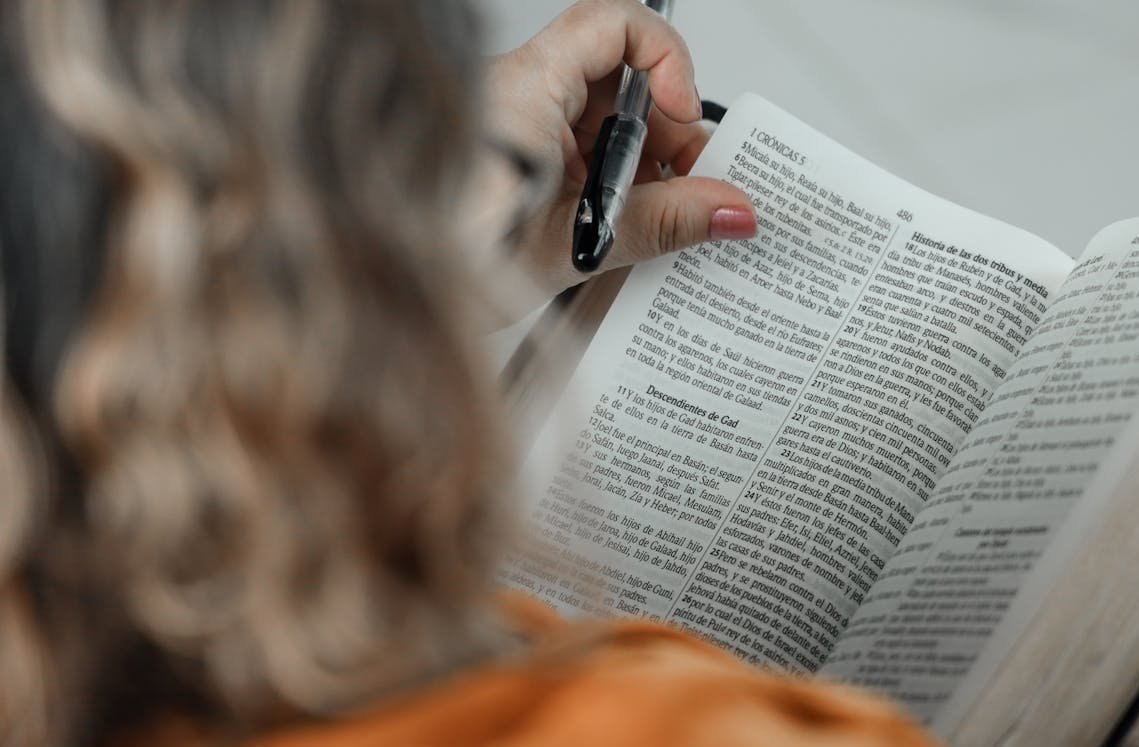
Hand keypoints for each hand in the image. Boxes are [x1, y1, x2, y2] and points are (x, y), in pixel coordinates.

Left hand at [481, 0, 755, 310]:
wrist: (392, 310)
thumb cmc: (451, 268)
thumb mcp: (573, 243)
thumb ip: (661, 221)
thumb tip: (730, 210)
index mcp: (523, 92)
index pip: (611, 25)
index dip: (664, 59)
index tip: (684, 117)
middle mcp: (517, 101)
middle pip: (617, 82)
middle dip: (667, 134)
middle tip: (694, 186)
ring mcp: (516, 136)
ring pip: (602, 125)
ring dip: (644, 169)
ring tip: (663, 220)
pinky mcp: (516, 171)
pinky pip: (581, 158)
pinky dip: (613, 189)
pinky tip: (626, 231)